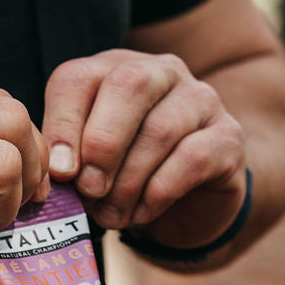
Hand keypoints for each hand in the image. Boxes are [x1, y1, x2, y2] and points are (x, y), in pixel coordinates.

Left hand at [42, 49, 246, 248]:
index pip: (79, 77)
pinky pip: (192, 158)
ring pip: (160, 128)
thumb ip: (69, 157)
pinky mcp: (229, 136)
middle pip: (128, 85)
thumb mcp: (89, 161)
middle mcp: (161, 72)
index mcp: (114, 68)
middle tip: (88, 190)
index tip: (59, 173)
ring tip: (110, 215)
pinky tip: (141, 214)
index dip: (63, 124)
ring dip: (128, 180)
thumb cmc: (126, 174)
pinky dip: (158, 192)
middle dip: (102, 144)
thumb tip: (56, 173)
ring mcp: (201, 99)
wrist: (191, 201)